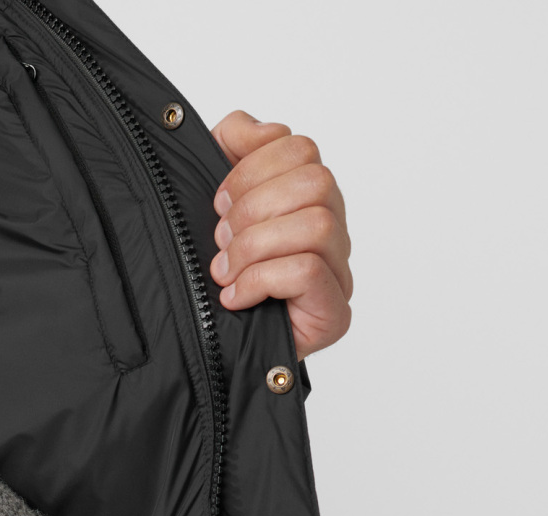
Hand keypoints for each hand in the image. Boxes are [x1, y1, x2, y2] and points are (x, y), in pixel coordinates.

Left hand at [208, 111, 352, 358]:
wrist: (209, 355)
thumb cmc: (213, 280)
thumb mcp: (212, 202)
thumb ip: (231, 148)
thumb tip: (249, 127)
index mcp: (307, 199)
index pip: (300, 148)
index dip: (252, 167)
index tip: (217, 203)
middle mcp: (331, 232)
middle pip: (316, 181)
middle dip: (253, 207)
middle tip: (220, 241)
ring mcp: (338, 274)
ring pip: (317, 224)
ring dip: (256, 245)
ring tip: (225, 272)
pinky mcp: (334, 314)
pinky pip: (308, 270)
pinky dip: (262, 279)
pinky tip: (236, 297)